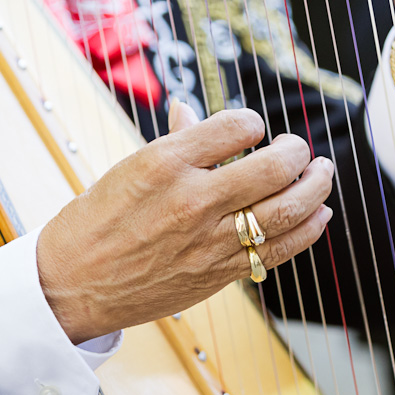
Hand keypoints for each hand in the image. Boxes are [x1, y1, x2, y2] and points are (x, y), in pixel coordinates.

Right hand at [36, 103, 334, 343]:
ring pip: (287, 209)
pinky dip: (308, 229)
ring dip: (317, 187)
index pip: (237, 125)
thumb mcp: (126, 168)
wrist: (71, 285)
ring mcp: (209, 239)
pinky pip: (279, 249)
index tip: (252, 128)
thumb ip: (172, 139)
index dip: (253, 122)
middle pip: (274, 166)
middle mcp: (193, 198)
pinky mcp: (219, 273)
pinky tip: (319, 215)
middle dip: (298, 152)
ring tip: (323, 173)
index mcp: (165, 161)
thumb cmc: (94, 222)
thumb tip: (192, 109)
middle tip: (300, 149)